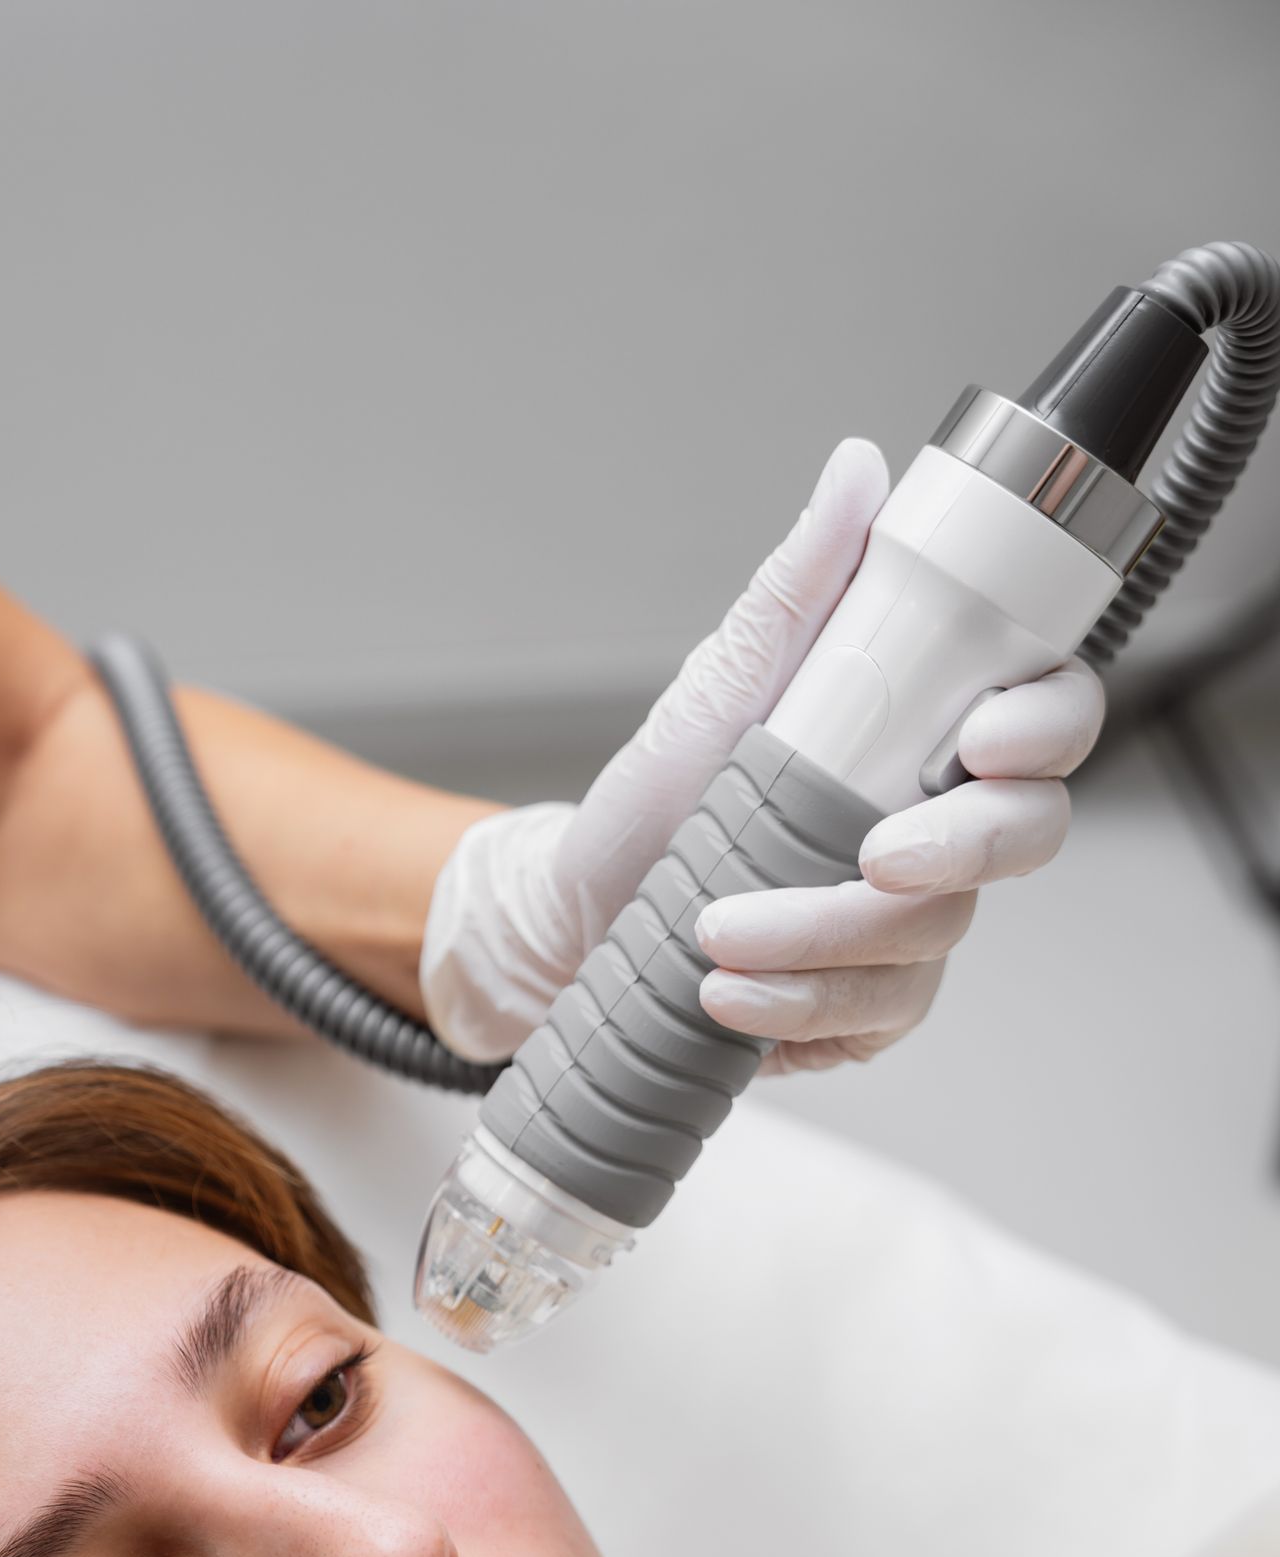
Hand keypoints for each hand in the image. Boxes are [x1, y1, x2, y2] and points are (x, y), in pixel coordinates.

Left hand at [417, 438, 1104, 1070]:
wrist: (575, 919)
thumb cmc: (654, 805)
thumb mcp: (716, 685)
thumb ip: (796, 590)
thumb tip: (857, 473)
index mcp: (924, 736)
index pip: (1047, 717)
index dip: (1045, 725)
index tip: (983, 737)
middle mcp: (936, 827)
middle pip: (1027, 836)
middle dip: (960, 848)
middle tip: (875, 855)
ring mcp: (908, 924)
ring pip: (934, 938)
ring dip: (826, 938)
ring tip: (716, 931)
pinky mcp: (865, 1006)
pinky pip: (875, 1016)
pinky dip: (797, 1006)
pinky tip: (730, 994)